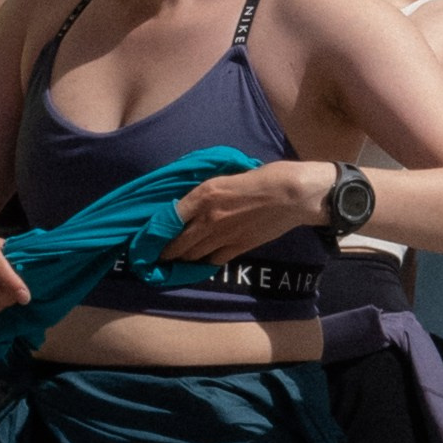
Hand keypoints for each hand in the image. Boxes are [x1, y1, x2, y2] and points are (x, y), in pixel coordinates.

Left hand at [170, 161, 333, 263]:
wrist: (291, 195)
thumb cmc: (262, 178)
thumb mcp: (226, 176)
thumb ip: (207, 192)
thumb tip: (192, 204)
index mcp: (204, 194)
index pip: (170, 218)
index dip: (157, 232)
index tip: (150, 238)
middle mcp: (208, 217)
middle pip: (178, 243)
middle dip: (165, 253)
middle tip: (158, 258)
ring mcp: (222, 235)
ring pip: (192, 255)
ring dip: (181, 261)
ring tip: (173, 264)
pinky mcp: (237, 248)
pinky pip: (212, 261)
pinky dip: (203, 265)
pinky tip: (198, 266)